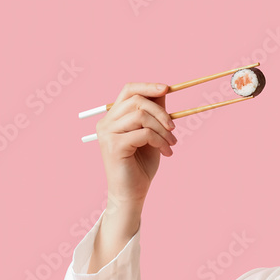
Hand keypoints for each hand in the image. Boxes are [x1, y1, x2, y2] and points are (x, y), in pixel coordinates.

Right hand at [94, 82, 177, 205]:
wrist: (132, 194)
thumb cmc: (140, 166)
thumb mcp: (151, 135)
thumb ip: (154, 114)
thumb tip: (164, 90)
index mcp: (113, 118)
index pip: (128, 90)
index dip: (147, 86)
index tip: (167, 88)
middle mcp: (106, 123)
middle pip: (137, 100)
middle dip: (161, 112)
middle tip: (174, 128)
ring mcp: (107, 134)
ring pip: (141, 116)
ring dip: (163, 129)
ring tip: (171, 143)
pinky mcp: (114, 146)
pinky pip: (144, 133)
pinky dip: (160, 141)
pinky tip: (166, 153)